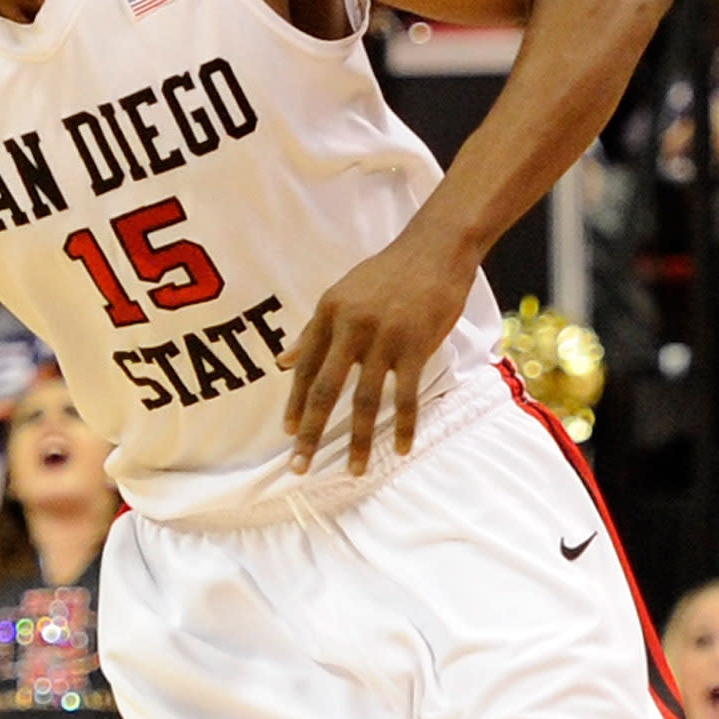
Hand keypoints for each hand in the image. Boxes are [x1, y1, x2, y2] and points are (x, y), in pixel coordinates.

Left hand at [283, 224, 476, 475]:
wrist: (435, 249)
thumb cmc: (389, 272)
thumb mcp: (343, 293)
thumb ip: (314, 330)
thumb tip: (283, 362)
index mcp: (329, 312)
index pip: (306, 366)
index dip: (296, 403)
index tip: (288, 433)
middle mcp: (351, 327)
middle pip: (327, 390)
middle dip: (311, 432)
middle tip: (301, 465)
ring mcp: (384, 338)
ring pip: (366, 400)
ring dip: (360, 440)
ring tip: (355, 469)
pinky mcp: (415, 346)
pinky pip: (406, 395)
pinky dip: (403, 425)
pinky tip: (401, 447)